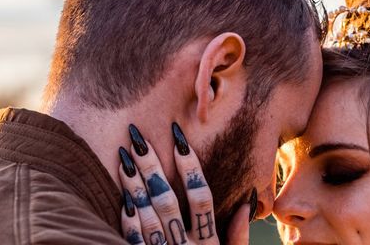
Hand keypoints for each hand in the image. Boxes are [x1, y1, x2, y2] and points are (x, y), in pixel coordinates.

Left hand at [118, 123, 249, 244]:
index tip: (179, 139)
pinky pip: (134, 244)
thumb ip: (239, 239)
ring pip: (147, 217)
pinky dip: (128, 223)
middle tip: (138, 136)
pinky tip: (122, 201)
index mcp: (209, 243)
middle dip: (152, 166)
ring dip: (134, 187)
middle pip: (168, 200)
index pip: (201, 198)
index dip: (190, 167)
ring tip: (122, 158)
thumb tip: (247, 205)